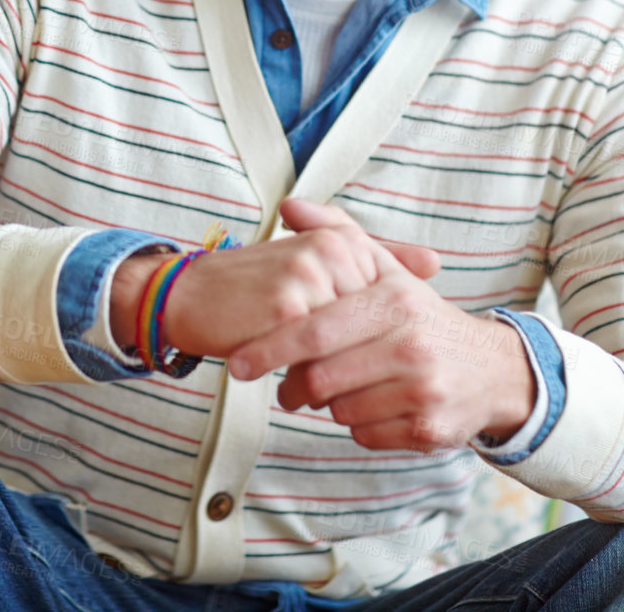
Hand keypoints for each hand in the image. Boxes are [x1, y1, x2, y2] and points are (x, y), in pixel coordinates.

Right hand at [109, 197, 442, 357]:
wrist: (189, 297)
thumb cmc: (255, 289)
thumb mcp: (317, 268)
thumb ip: (377, 260)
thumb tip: (435, 261)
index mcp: (342, 238)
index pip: (382, 307)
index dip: (370, 342)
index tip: (362, 361)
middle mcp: (330, 249)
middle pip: (365, 328)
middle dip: (352, 363)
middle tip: (335, 383)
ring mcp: (308, 275)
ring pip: (343, 346)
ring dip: (329, 374)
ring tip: (305, 385)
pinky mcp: (286, 307)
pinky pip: (314, 356)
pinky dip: (306, 376)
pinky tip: (288, 383)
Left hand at [224, 199, 534, 451]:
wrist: (491, 367)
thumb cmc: (420, 315)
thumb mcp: (386, 269)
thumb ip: (336, 233)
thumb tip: (288, 206)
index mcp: (396, 300)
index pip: (315, 331)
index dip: (271, 350)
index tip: (238, 363)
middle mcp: (413, 345)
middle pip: (321, 378)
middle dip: (295, 386)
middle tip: (289, 388)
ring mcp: (424, 390)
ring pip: (339, 410)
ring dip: (330, 404)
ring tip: (345, 386)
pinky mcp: (430, 429)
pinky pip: (365, 435)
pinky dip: (359, 424)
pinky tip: (374, 404)